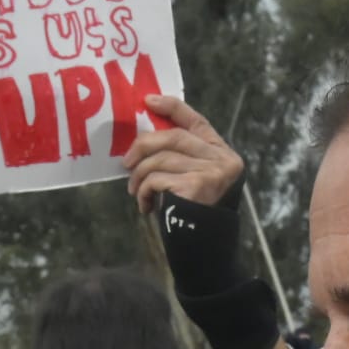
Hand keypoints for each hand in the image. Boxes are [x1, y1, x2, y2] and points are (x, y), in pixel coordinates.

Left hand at [122, 95, 243, 213]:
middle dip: (143, 146)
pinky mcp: (197, 186)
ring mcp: (212, 172)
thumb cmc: (194, 211)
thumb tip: (143, 141)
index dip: (171, 107)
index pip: (196, 120)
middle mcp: (222, 158)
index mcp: (221, 151)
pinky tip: (145, 206)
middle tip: (126, 162)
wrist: (204, 247)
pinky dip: (144, 192)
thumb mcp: (193, 178)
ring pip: (161, 159)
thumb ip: (181, 157)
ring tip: (135, 192)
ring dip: (140, 176)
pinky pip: (157, 180)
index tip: (147, 101)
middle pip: (174, 137)